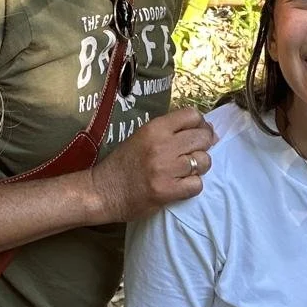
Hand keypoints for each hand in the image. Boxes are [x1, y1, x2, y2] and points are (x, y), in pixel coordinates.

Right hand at [88, 107, 215, 223]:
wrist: (102, 191)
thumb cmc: (122, 164)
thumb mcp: (142, 137)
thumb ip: (169, 132)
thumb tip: (205, 131)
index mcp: (154, 128)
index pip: (192, 115)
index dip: (200, 124)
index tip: (197, 133)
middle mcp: (162, 145)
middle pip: (202, 138)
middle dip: (205, 145)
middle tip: (196, 153)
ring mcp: (165, 169)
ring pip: (204, 161)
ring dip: (200, 167)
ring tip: (187, 170)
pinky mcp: (167, 191)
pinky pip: (197, 185)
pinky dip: (193, 186)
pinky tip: (182, 185)